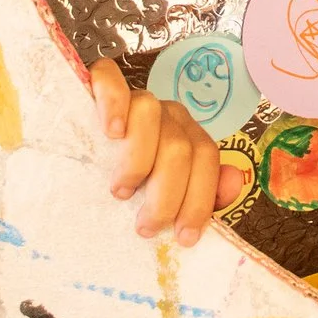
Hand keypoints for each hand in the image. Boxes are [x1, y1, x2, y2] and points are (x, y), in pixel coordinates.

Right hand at [91, 58, 246, 246]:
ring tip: (121, 193)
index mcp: (189, 136)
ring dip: (136, 160)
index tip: (184, 237)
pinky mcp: (102, 85)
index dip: (200, 199)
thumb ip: (205, 190)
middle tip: (145, 227)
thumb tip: (234, 185)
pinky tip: (111, 133)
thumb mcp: (169, 192)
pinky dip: (112, 104)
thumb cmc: (132, 180)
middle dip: (166, 195)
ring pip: (149, 114)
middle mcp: (168, 114)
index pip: (207, 157)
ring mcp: (137, 97)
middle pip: (178, 146)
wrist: (83, 148)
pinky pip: (110, 80)